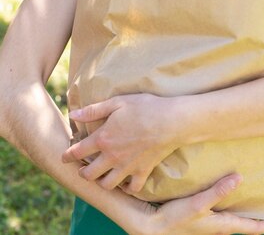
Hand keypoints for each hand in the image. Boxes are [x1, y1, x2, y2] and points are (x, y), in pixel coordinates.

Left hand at [62, 93, 180, 194]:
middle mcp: (112, 157)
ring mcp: (127, 167)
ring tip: (102, 176)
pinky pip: (131, 188)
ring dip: (101, 182)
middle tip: (83, 169)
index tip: (64, 157)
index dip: (68, 155)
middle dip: (83, 173)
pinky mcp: (142, 171)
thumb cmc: (145, 107)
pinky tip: (125, 181)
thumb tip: (73, 114)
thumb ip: (94, 110)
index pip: (78, 151)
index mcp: (103, 138)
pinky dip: (126, 188)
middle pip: (89, 174)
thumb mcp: (117, 102)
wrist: (171, 121)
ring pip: (107, 185)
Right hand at [150, 174, 263, 234]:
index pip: (252, 228)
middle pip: (245, 224)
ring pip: (234, 217)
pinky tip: (229, 193)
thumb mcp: (197, 203)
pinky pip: (222, 211)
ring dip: (246, 210)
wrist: (152, 227)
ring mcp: (210, 222)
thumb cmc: (175, 218)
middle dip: (260, 218)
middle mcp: (219, 226)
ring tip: (256, 198)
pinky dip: (231, 204)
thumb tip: (240, 178)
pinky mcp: (201, 216)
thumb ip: (218, 191)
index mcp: (222, 226)